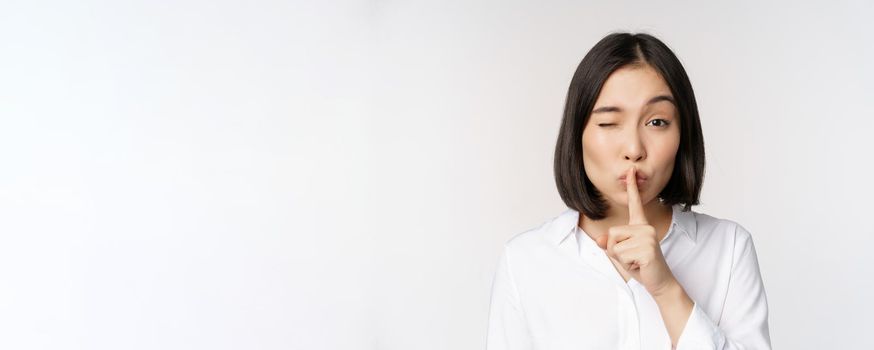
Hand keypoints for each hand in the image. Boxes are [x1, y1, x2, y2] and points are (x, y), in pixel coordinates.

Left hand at [595, 166, 677, 296]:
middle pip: (612, 233)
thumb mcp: (622, 253)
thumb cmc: (641, 266)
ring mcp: (647, 237)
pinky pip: (622, 255)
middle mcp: (645, 228)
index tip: (631, 171)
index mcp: (640, 226)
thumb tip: (599, 240)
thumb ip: (610, 245)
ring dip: (621, 258)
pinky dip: (627, 264)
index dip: (632, 187)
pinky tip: (640, 265)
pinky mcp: (647, 249)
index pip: (635, 204)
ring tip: (637, 261)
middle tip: (633, 257)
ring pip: (615, 246)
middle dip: (616, 250)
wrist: (660, 282)